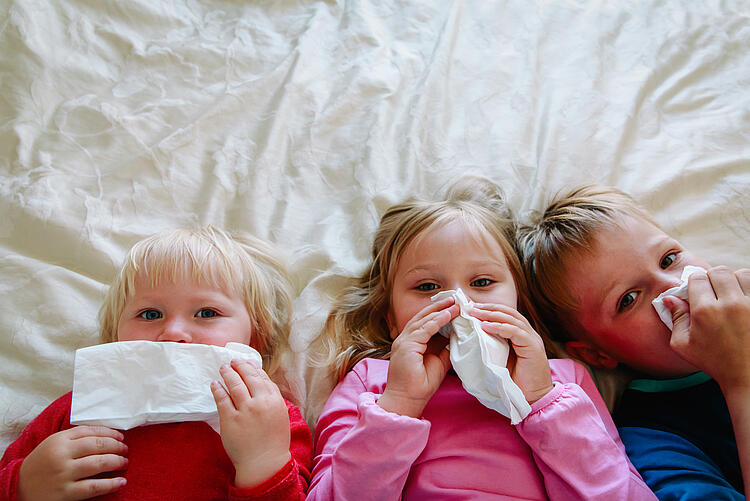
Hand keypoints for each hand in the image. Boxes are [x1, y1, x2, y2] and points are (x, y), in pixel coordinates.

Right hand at [17, 426, 127, 500]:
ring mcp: (63, 474)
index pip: (91, 432)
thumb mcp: (53, 444)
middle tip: (125, 450)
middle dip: (117, 447)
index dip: (110, 433)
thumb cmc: (42, 463)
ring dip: (117, 462)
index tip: (121, 436)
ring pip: (99, 464)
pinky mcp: (65, 493)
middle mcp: (61, 455)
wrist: (19, 487)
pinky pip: (93, 487)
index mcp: (59, 440)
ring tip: (124, 462)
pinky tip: (121, 481)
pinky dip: (111, 484)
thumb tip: (107, 434)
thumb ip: (75, 437)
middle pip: (98, 446)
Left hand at [211, 360, 291, 488]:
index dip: (253, 368)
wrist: (264, 463)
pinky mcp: (230, 420)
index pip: (262, 378)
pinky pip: (222, 399)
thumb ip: (272, 398)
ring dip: (228, 374)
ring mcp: (245, 411)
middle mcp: (261, 402)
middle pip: (248, 377)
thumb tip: (261, 381)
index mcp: (275, 401)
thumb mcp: (280, 415)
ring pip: (235, 385)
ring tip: (223, 368)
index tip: (247, 363)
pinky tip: (215, 384)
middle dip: (240, 366)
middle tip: (233, 361)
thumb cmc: (273, 441)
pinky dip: (218, 389)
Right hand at [377, 297, 458, 417]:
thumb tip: (457, 337)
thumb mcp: (438, 363)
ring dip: (440, 310)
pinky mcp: (406, 346)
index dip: (439, 313)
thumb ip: (444, 349)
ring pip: (423, 320)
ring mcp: (404, 341)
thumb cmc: (420, 386)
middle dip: (439, 306)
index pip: (425, 322)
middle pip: (423, 317)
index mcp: (411, 342)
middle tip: (456, 299)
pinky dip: (436, 320)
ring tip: (455, 303)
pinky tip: (448, 314)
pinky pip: (423, 329)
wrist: (407, 401)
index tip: (454, 307)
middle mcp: (405, 339)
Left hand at [471, 303, 553, 402]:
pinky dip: (500, 327)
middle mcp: (527, 334)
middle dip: (488, 308)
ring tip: (475, 313)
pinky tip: (485, 326)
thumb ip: (488, 348)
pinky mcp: (533, 347)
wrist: (533, 400)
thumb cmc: (514, 383)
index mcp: (520, 335)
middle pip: (508, 312)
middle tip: (470, 307)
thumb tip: (467, 341)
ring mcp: (532, 339)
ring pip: (511, 318)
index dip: (488, 310)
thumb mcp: (497, 361)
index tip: (470, 308)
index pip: (505, 315)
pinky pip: (515, 331)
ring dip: (491, 314)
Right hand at [665, 267, 749, 392]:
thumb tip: (669, 298)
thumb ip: (675, 318)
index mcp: (705, 312)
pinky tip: (744, 301)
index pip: (697, 278)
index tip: (696, 292)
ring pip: (742, 274)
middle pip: (719, 272)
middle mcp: (730, 304)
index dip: (694, 283)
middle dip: (713, 279)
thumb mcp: (684, 344)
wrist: (748, 377)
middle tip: (714, 293)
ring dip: (735, 281)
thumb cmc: (715, 362)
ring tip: (732, 296)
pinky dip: (748, 289)